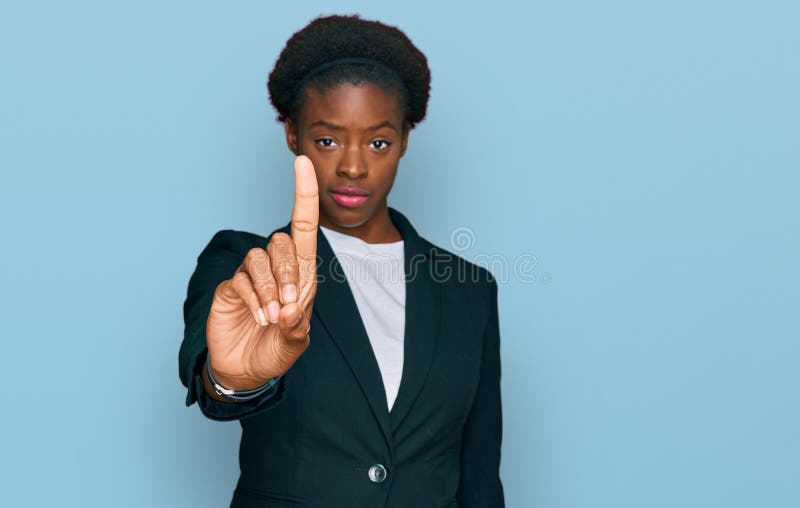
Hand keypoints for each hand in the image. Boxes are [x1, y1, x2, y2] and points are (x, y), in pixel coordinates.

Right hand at [205, 155, 318, 390]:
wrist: (247, 372)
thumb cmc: (277, 350)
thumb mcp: (296, 342)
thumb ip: (297, 325)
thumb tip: (290, 306)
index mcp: (301, 273)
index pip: (304, 225)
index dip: (304, 193)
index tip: (303, 162)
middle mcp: (276, 269)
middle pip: (282, 242)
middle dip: (288, 273)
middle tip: (289, 306)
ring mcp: (251, 276)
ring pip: (259, 258)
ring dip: (269, 288)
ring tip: (272, 318)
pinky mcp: (230, 287)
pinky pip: (240, 280)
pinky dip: (252, 299)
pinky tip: (259, 318)